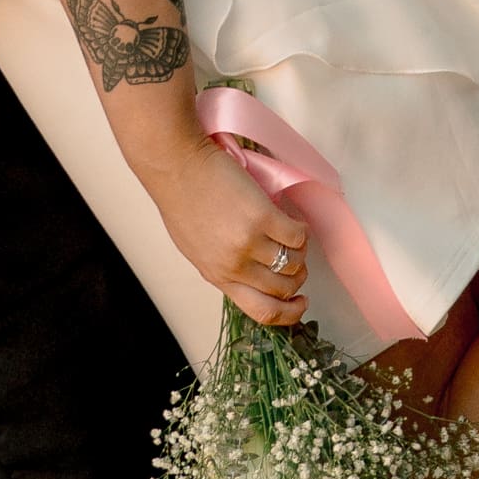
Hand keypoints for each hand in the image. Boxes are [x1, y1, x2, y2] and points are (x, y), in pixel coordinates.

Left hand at [135, 135, 310, 326]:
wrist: (177, 165)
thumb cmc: (182, 200)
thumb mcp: (196, 248)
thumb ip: (222, 266)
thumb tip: (252, 272)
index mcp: (217, 276)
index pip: (261, 312)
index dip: (289, 313)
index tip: (301, 303)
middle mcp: (233, 266)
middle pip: (283, 289)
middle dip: (298, 277)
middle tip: (298, 260)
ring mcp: (248, 242)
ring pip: (294, 263)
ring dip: (301, 252)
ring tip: (293, 236)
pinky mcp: (261, 217)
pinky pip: (297, 235)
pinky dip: (301, 230)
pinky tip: (293, 220)